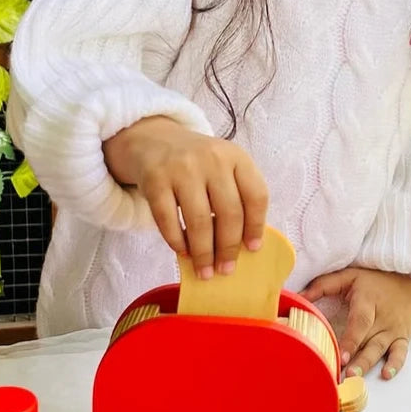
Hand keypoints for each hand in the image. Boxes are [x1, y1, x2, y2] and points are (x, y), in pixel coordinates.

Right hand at [103, 115, 268, 278]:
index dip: (257, 226)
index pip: (256, 195)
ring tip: (205, 271)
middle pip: (229, 212)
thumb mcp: (223, 167)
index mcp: (236, 157)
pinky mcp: (155, 179)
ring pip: (199, 220)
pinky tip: (182, 252)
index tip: (253, 249)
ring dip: (203, 252)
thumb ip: (236, 195)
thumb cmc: (197, 164)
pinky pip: (168, 219)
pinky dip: (177, 241)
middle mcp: (213, 159)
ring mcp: (182, 168)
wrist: (153, 140)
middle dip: (228, 248)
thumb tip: (243, 245)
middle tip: (226, 270)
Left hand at [301, 268, 410, 379]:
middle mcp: (382, 317)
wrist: (408, 277)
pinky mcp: (403, 336)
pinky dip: (396, 364)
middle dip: (357, 359)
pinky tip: (387, 375)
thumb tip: (298, 298)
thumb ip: (323, 286)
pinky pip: (401, 352)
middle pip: (369, 340)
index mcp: (368, 301)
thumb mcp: (348, 276)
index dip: (351, 339)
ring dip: (369, 364)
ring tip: (356, 378)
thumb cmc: (373, 279)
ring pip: (381, 349)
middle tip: (345, 375)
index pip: (360, 322)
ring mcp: (394, 329)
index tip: (341, 355)